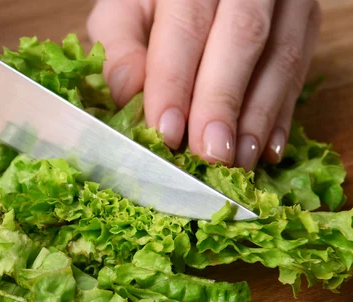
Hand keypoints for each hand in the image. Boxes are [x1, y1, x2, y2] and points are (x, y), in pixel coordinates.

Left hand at [88, 0, 320, 169]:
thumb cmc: (154, 3)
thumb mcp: (124, 12)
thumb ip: (119, 48)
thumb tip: (127, 95)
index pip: (186, 27)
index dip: (176, 83)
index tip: (168, 132)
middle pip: (242, 39)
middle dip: (223, 103)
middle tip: (210, 154)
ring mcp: (284, 1)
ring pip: (281, 57)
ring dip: (258, 117)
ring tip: (237, 162)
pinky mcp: (304, 23)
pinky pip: (301, 70)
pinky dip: (282, 116)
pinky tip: (264, 150)